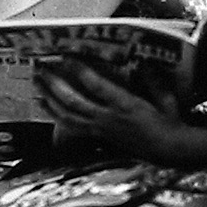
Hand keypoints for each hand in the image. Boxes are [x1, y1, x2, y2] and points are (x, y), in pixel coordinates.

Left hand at [35, 59, 187, 161]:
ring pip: (68, 115)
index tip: (65, 56)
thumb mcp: (167, 98)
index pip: (96, 86)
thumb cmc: (170, 123)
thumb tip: (142, 63)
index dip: (79, 70)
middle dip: (55, 83)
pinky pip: (71, 126)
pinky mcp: (98, 136)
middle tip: (40, 67)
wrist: (169, 150)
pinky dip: (56, 115)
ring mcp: (101, 129)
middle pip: (73, 101)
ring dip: (50, 98)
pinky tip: (45, 106)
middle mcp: (109, 119)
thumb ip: (154, 80)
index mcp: (125, 106)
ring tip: (37, 83)